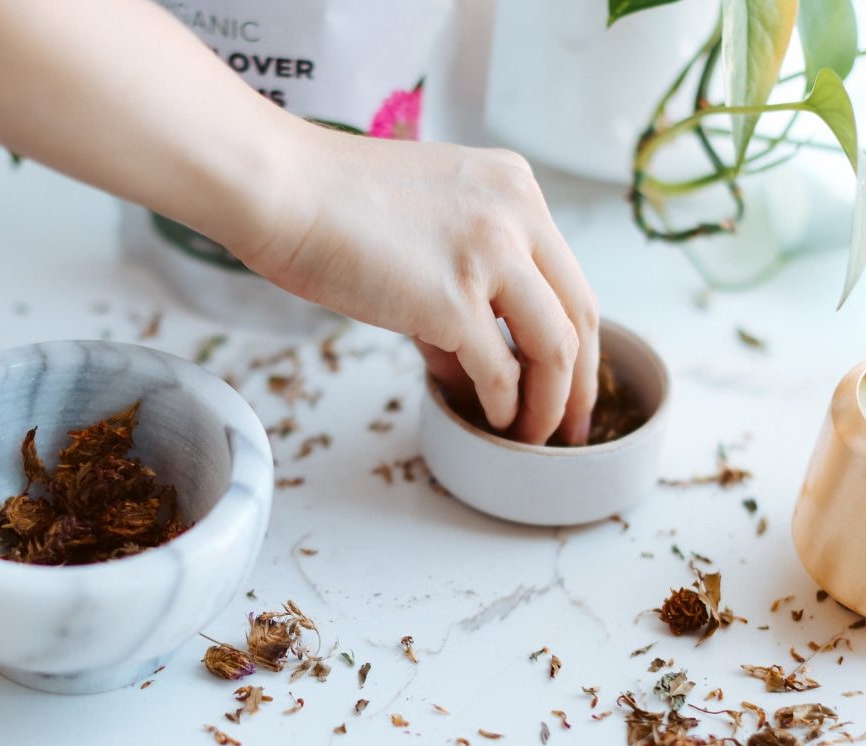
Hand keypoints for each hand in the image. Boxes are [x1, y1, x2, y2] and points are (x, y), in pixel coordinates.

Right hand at [242, 127, 599, 445]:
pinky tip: (494, 423)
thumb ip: (463, 290)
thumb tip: (471, 368)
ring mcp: (490, 255)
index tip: (571, 381)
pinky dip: (504, 406)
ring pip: (555, 347)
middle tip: (574, 426)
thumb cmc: (333, 206)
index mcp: (516, 188)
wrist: (283, 189)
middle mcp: (518, 214)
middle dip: (582, 382)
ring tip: (532, 437)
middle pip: (581, 314)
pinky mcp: (453, 300)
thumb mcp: (427, 228)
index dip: (579, 340)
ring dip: (549, 404)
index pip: (568, 277)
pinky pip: (500, 371)